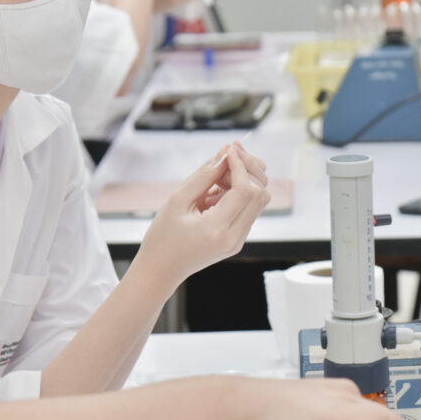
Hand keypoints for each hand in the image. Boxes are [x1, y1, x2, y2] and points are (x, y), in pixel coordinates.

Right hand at [138, 143, 269, 288]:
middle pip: (260, 193)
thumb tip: (225, 153)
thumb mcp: (177, 201)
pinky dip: (239, 193)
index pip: (245, 190)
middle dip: (247, 169)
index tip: (228, 149)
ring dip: (244, 180)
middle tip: (226, 157)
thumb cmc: (162, 237)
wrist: (161, 270)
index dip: (240, 165)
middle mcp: (234, 237)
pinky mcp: (237, 239)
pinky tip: (217, 190)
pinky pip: (249, 209)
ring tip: (218, 177)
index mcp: (217, 230)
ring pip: (259, 200)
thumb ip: (204, 176)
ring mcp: (238, 240)